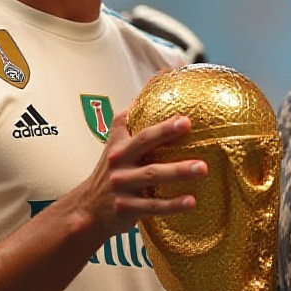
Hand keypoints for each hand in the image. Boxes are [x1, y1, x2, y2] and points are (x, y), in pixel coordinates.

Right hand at [76, 110, 206, 245]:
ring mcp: (122, 185)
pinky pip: (152, 205)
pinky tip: (191, 201)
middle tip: (188, 126)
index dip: (159, 121)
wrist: (88, 209)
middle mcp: (119, 162)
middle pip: (143, 144)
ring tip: (202, 168)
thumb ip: (132, 119)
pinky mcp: (127, 207)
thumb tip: (157, 81)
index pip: (139, 128)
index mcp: (119, 145)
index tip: (183, 117)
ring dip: (178, 171)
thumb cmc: (111, 172)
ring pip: (152, 175)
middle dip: (165, 133)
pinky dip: (172, 205)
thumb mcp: (115, 144)